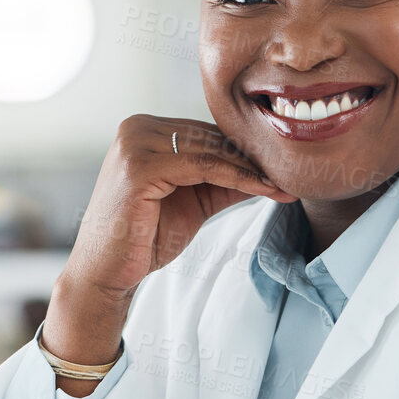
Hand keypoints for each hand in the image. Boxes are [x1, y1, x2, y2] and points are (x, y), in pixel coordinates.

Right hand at [45, 116, 295, 387]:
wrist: (106, 272)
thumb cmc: (143, 238)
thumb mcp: (194, 201)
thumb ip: (225, 181)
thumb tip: (269, 170)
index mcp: (144, 128)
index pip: (206, 132)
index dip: (245, 151)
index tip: (282, 168)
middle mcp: (136, 126)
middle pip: (210, 137)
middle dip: (253, 159)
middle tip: (292, 175)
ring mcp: (135, 142)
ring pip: (211, 150)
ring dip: (252, 169)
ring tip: (283, 185)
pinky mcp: (139, 165)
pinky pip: (204, 166)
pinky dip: (239, 178)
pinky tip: (265, 190)